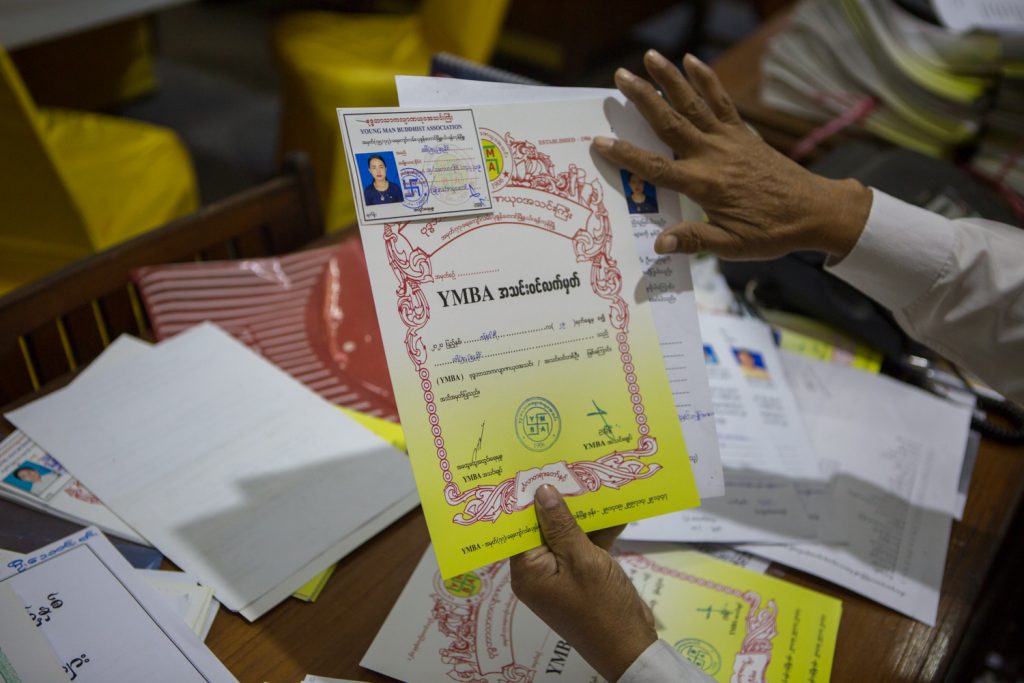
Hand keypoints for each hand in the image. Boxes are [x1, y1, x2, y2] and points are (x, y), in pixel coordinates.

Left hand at [509, 485, 655, 681]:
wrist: (631, 647)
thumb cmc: (603, 609)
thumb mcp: (583, 561)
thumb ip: (562, 526)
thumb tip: (541, 492)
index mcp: (528, 571)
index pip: (518, 526)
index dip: (524, 497)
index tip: (530, 467)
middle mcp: (540, 571)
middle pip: (543, 526)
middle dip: (557, 498)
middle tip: (563, 463)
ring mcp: (563, 573)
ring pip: (567, 532)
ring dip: (582, 511)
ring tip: (590, 476)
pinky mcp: (583, 574)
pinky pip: (585, 544)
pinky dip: (599, 528)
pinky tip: (614, 505)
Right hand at [593, 50, 871, 260]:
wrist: (814, 211)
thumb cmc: (771, 232)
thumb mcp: (732, 246)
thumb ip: (695, 242)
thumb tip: (660, 244)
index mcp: (705, 185)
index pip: (657, 168)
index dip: (627, 155)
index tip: (601, 140)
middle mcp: (713, 155)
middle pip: (671, 123)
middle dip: (643, 98)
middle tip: (619, 77)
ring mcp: (729, 140)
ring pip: (693, 104)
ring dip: (671, 79)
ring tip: (650, 56)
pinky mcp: (743, 133)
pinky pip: (721, 101)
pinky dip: (706, 80)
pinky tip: (691, 61)